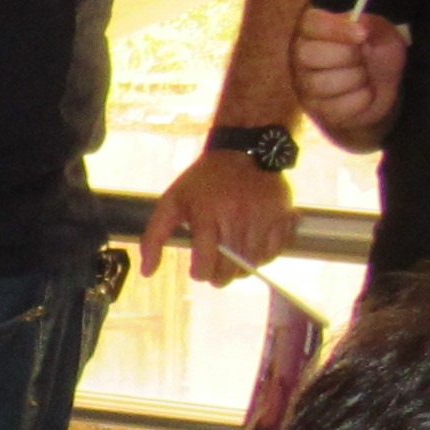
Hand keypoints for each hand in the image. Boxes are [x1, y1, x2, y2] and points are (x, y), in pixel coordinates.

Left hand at [141, 149, 292, 285]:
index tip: (197, 271)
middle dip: (219, 276)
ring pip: (251, 263)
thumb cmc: (203, 181)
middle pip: (229, 267)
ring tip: (231, 265)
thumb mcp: (171, 202)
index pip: (205, 262)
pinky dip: (262, 258)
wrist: (242, 152)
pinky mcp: (282, 216)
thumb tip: (147, 272)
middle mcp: (236, 216)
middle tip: (215, 274)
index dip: (200, 273)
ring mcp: (262, 217)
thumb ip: (154, 237)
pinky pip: (274, 252)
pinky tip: (250, 252)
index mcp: (206, 214)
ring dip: (239, 270)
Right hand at [292, 7, 405, 147]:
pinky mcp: (318, 110)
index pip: (311, 24)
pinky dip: (361, 99)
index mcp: (313, 29)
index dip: (335, 29)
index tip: (362, 34)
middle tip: (364, 56)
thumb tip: (360, 24)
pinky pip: (336, 107)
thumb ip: (371, 25)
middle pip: (308, 55)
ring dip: (356, 79)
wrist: (382, 88)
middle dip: (347, 56)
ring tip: (365, 75)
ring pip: (321, 84)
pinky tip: (365, 92)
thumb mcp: (381, 33)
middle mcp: (301, 56)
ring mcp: (306, 85)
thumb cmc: (376, 53)